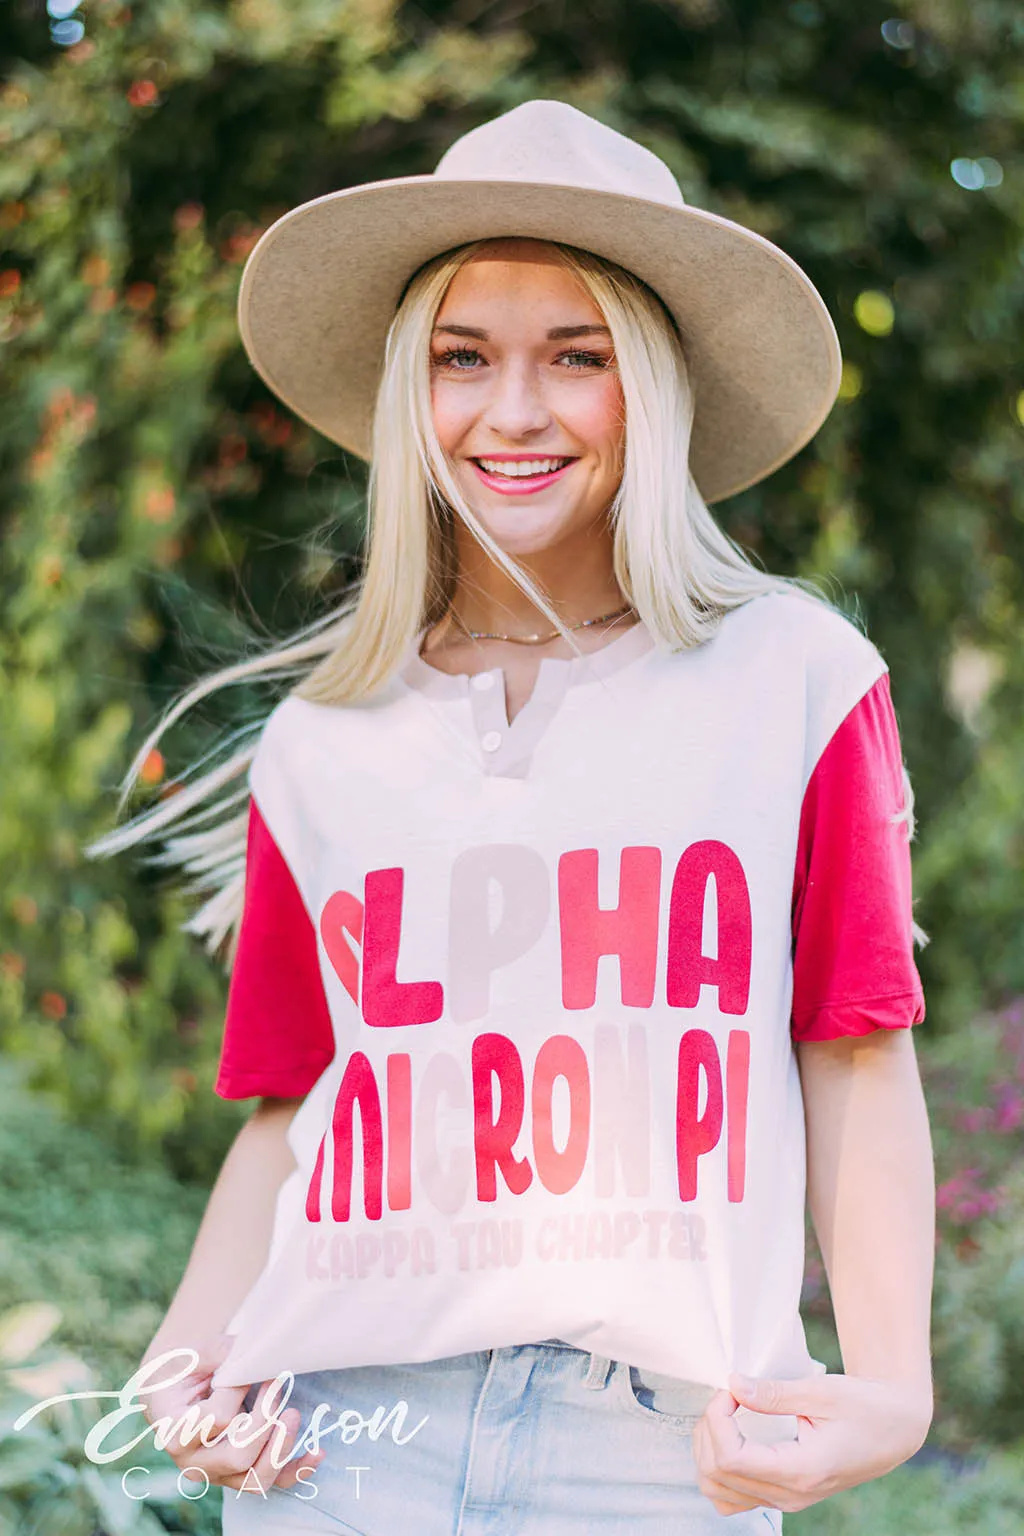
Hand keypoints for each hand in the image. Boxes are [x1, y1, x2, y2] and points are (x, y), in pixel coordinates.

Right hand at [138, 1333, 324, 1495]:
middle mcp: (194, 1461)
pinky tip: (317, 1452)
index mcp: (175, 1432)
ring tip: (293, 1414)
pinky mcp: (239, 1474)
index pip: (216, 1419)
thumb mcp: (192, 1355)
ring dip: (281, 1447)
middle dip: (265, 1420)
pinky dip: (297, 1470)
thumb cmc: (183, 1370)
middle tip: (276, 1386)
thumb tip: (252, 1351)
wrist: (176, 1391)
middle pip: (238, 1457)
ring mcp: (218, 1473)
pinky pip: (272, 1482)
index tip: (242, 1368)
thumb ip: (218, 1352)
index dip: (236, 1391)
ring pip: (256, 1480)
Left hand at [691, 1371, 932, 1515]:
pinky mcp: (784, 1496)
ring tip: (725, 1416)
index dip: (717, 1420)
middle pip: (718, 1477)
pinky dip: (719, 1469)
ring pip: (719, 1492)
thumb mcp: (821, 1392)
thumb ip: (774, 1393)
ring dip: (708, 1451)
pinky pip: (734, 1497)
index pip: (731, 1460)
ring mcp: (787, 1501)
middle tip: (728, 1397)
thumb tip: (733, 1384)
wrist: (893, 1429)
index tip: (730, 1389)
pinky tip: (730, 1438)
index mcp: (801, 1471)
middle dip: (709, 1431)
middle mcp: (791, 1496)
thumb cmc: (864, 1407)